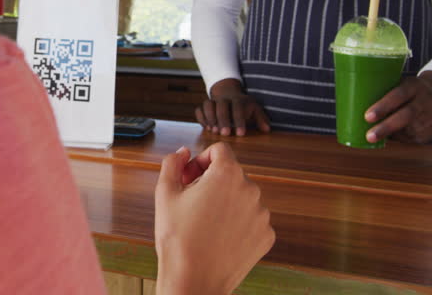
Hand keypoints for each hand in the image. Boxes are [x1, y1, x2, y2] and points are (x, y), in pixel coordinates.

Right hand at [154, 144, 275, 294]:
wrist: (194, 281)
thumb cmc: (177, 237)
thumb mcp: (165, 193)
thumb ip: (173, 163)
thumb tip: (183, 152)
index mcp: (227, 174)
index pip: (219, 150)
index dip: (201, 160)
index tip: (189, 178)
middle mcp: (251, 189)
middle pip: (231, 174)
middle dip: (212, 182)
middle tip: (191, 203)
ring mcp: (262, 214)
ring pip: (242, 197)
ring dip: (225, 202)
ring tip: (205, 224)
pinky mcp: (266, 235)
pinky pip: (251, 220)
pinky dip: (237, 223)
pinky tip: (219, 238)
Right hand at [195, 79, 270, 135]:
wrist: (228, 93)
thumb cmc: (243, 106)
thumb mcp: (254, 109)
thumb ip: (261, 119)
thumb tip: (267, 130)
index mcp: (238, 100)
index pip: (238, 107)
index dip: (239, 120)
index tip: (240, 134)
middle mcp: (224, 99)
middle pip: (221, 105)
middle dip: (223, 119)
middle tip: (225, 134)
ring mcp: (213, 101)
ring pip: (208, 104)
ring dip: (210, 118)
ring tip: (214, 131)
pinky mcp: (204, 106)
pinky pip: (199, 110)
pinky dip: (201, 118)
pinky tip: (206, 128)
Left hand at [365, 72, 431, 143]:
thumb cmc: (407, 90)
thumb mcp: (399, 84)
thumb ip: (383, 93)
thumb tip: (354, 108)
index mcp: (413, 85)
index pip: (398, 95)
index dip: (383, 106)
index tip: (367, 117)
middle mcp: (426, 99)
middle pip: (406, 115)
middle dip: (386, 127)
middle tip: (369, 136)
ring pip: (411, 129)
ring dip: (393, 135)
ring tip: (376, 135)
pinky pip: (417, 138)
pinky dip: (403, 139)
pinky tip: (395, 136)